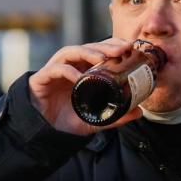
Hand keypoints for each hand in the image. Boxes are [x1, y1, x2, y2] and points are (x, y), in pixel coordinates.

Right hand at [27, 37, 142, 135]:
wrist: (43, 134)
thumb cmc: (66, 122)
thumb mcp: (95, 120)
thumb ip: (115, 116)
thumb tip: (139, 112)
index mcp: (81, 71)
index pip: (98, 52)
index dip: (113, 46)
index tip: (130, 48)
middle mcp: (69, 67)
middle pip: (87, 48)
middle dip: (105, 46)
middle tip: (123, 49)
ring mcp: (54, 71)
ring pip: (71, 52)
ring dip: (88, 52)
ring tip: (103, 58)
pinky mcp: (41, 79)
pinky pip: (55, 69)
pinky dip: (68, 71)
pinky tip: (79, 77)